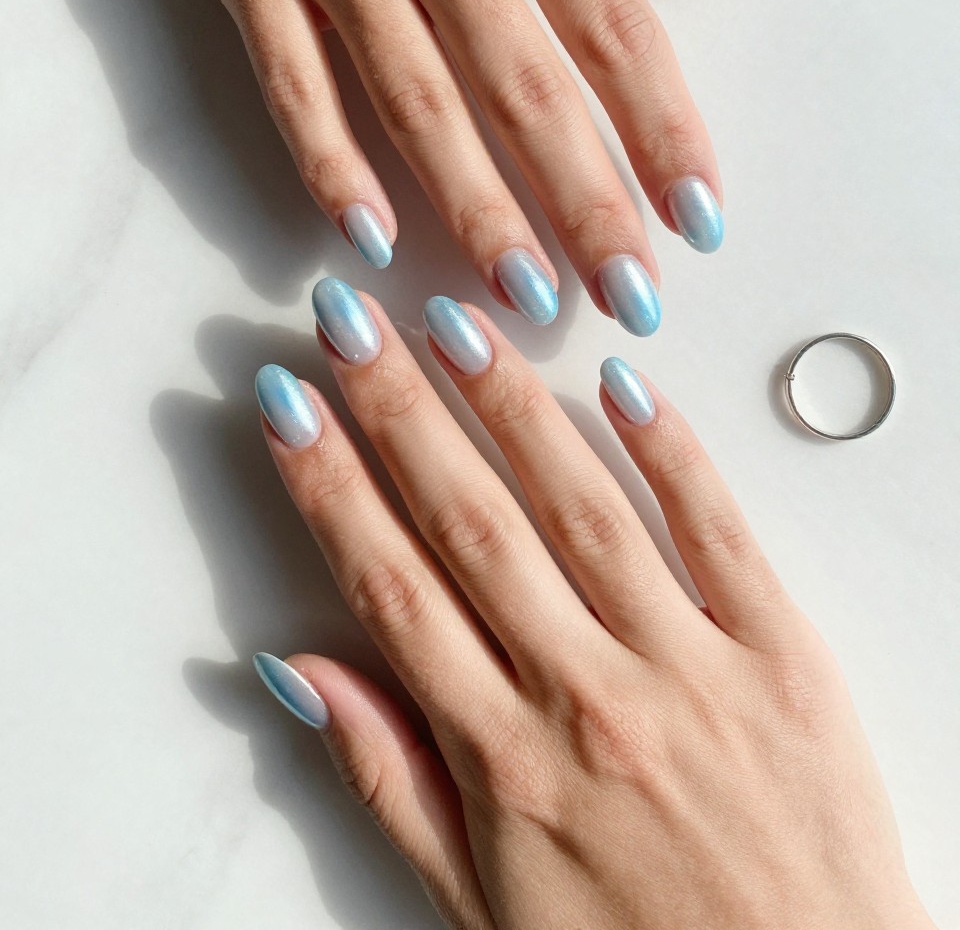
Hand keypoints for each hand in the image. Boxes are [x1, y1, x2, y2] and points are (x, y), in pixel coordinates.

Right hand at [51, 0, 757, 325]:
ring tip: (526, 297)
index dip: (662, 129)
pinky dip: (330, 165)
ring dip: (477, 211)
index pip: (612, 27)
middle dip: (586, 205)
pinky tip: (370, 238)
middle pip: (527, 92)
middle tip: (627, 297)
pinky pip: (296, 86)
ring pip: (419, 108)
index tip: (698, 215)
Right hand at [251, 282, 932, 929]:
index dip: (330, 487)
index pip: (393, 589)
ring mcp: (688, 671)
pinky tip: (620, 383)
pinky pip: (718, 534)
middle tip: (354, 324)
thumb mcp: (480, 905)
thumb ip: (391, 778)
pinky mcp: (782, 656)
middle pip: (472, 526)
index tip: (292, 407)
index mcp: (505, 763)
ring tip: (458, 326)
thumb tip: (306, 671)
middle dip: (399, 413)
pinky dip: (668, 453)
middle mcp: (585, 701)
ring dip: (511, 408)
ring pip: (581, 511)